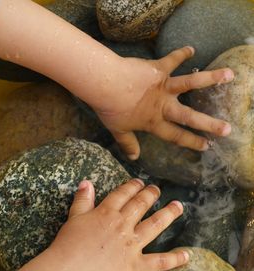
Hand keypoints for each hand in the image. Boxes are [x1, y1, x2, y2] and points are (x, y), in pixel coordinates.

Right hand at [50, 179, 188, 270]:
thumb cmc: (67, 245)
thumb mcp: (73, 218)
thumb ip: (83, 200)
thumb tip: (87, 182)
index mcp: (107, 213)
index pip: (124, 194)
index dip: (133, 186)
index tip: (139, 182)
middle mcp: (123, 225)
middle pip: (142, 205)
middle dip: (151, 194)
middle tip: (157, 189)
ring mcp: (132, 246)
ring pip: (155, 225)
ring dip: (169, 214)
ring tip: (178, 206)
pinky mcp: (136, 267)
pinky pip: (159, 262)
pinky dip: (174, 259)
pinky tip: (187, 255)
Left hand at [96, 47, 233, 159]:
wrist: (105, 84)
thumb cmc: (110, 108)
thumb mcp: (118, 129)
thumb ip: (127, 143)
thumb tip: (133, 157)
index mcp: (154, 122)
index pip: (176, 135)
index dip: (191, 142)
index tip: (206, 146)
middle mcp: (163, 105)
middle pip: (189, 117)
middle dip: (209, 124)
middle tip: (226, 129)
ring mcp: (163, 86)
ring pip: (190, 83)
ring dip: (210, 79)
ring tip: (230, 75)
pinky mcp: (158, 69)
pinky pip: (172, 59)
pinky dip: (181, 53)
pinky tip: (191, 49)